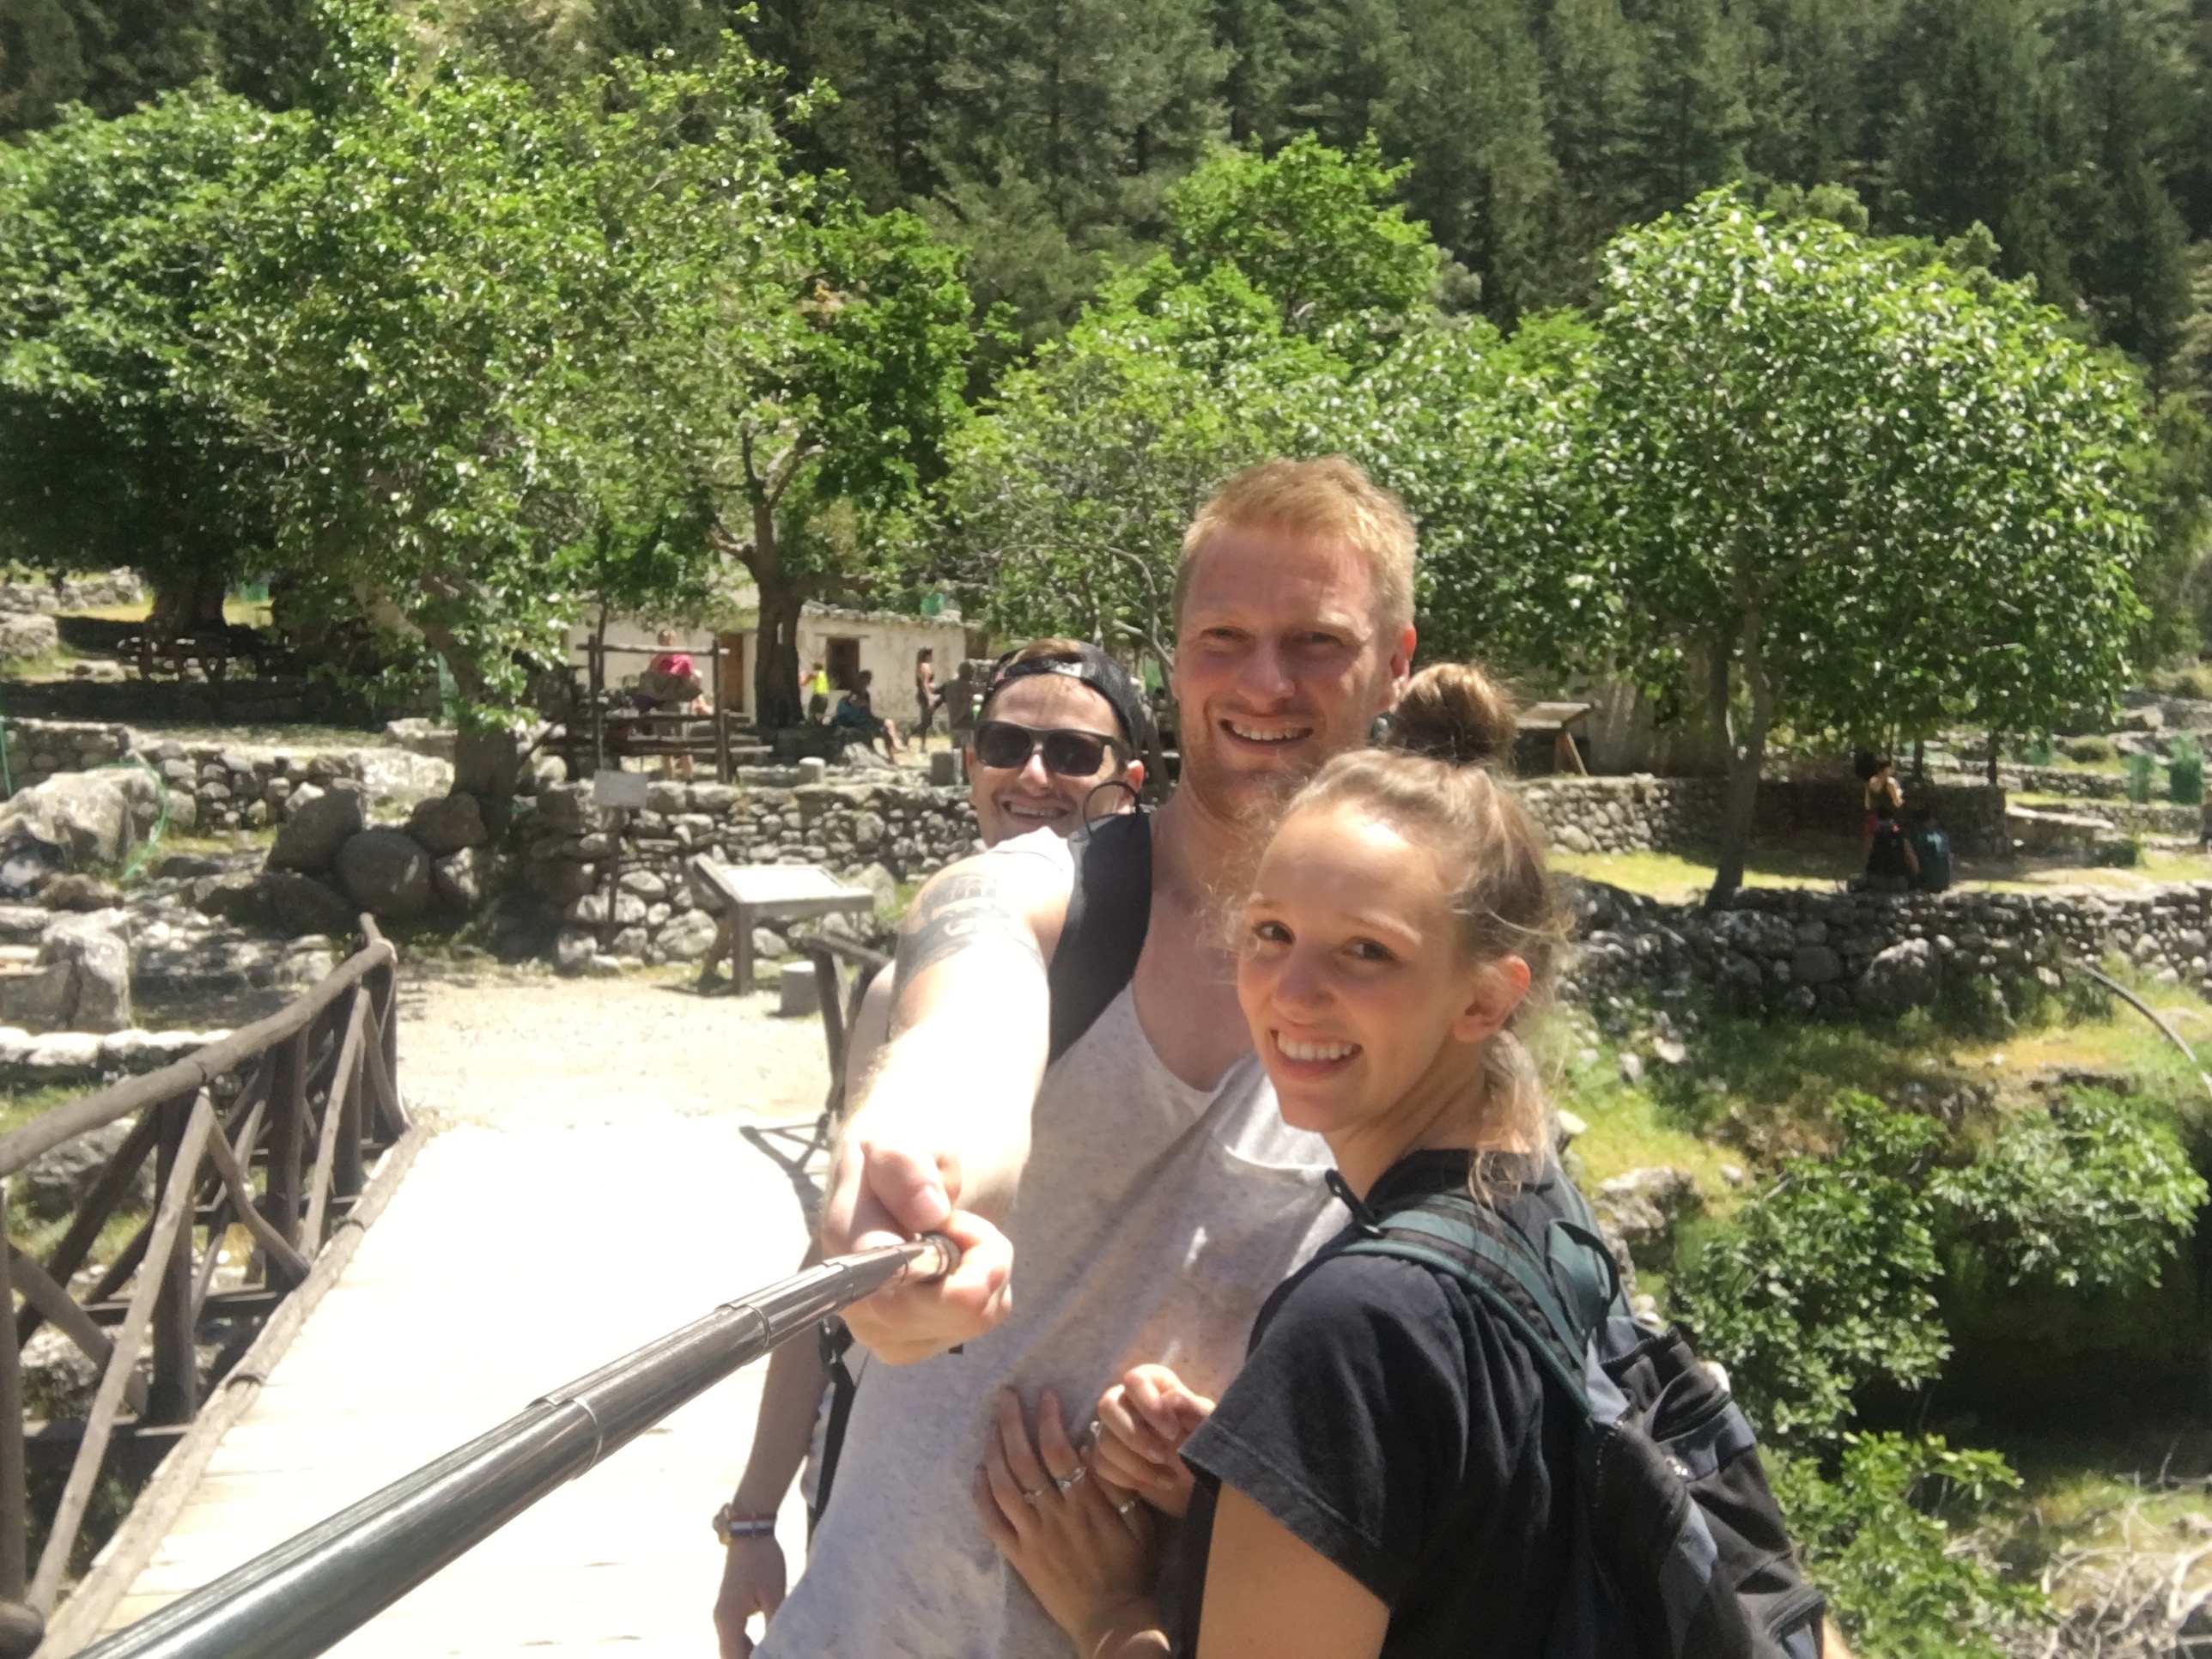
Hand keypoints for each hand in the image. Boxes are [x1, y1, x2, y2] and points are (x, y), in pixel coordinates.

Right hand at [711, 1534, 786, 1658]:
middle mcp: (721, 1619)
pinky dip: (747, 1645)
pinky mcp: (730, 1607)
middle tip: (774, 1656)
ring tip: (772, 1653)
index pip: (733, 1657)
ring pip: (732, 1646)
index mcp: (729, 1618)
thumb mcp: (774, 1594)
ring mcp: (723, 1614)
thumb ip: (774, 1624)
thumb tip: (781, 1647)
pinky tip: (765, 1645)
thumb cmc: (763, 1561)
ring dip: (748, 1655)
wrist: (750, 1533)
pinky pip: (735, 1635)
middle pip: (730, 1655)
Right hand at [823, 1131, 1012, 1363]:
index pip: (891, 1291)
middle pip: (950, 1312)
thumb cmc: (895, 1156)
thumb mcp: (894, 1136)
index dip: (940, 1268)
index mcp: (845, 1248)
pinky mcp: (917, 1342)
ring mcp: (886, 1331)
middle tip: (962, 1218)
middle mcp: (858, 1303)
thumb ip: (903, 1165)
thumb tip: (929, 1213)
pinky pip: (984, 1319)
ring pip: (974, 1317)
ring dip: (986, 1266)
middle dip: (981, 1256)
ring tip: (955, 1232)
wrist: (895, 1177)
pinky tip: (959, 1259)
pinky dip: (989, 1284)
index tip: (955, 1225)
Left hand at [974, 1388, 1159, 1645]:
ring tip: (990, 1426)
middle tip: (1005, 1395)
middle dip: (1012, 1423)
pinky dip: (982, 1496)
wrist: (1112, 1620)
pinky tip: (979, 1473)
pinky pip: (993, 1523)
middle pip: (1024, 1461)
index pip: (1059, 1450)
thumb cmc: (1131, 1568)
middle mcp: (1055, 1514)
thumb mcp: (1140, 1523)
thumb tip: (1094, 1445)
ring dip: (994, 1452)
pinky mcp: (1020, 1557)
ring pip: (1004, 1486)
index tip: (1046, 1394)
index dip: (1049, 1419)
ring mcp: (1033, 1536)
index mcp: (1086, 1502)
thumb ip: (1117, 1485)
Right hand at [1093, 1365, 1213, 1518]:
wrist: (1201, 1477)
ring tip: (1168, 1478)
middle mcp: (1129, 1401)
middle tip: (1162, 1456)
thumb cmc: (1206, 1442)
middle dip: (1133, 1436)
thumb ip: (1193, 1409)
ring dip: (1136, 1464)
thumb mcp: (1208, 1426)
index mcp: (1155, 1384)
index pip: (1134, 1380)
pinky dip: (1128, 1478)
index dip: (1148, 1404)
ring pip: (1104, 1441)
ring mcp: (1115, 1429)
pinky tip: (1154, 1482)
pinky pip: (1102, 1465)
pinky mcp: (1108, 1457)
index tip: (1172, 1431)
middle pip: (1107, 1406)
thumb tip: (1170, 1398)